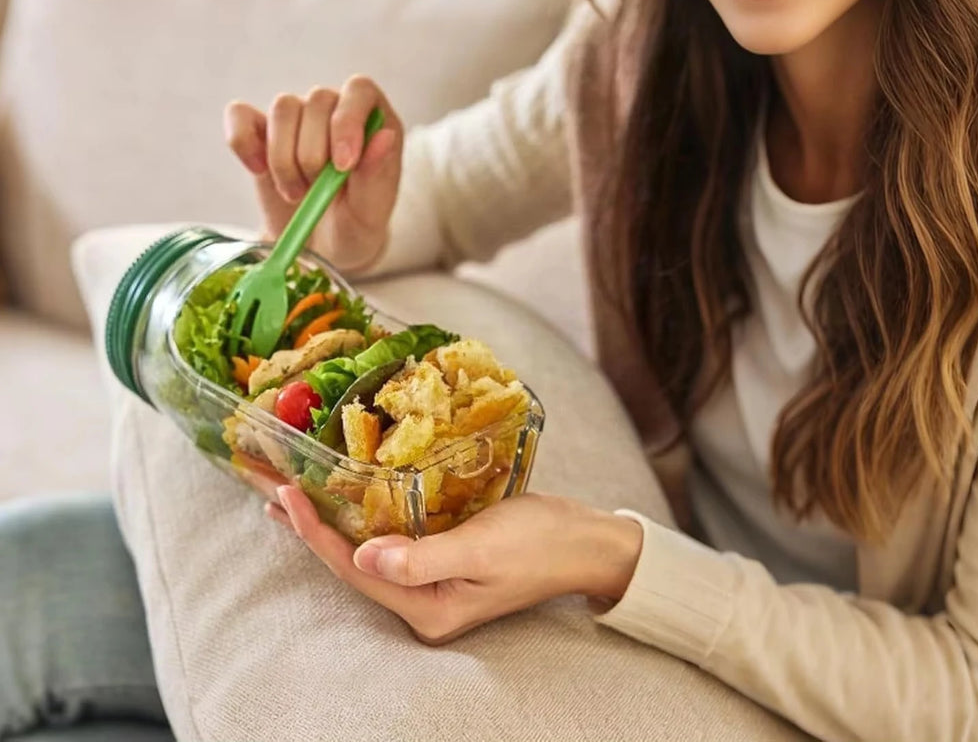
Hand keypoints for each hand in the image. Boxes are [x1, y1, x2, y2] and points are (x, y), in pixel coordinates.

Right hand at [224, 77, 402, 272]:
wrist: (321, 247)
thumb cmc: (355, 225)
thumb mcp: (371, 210)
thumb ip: (376, 174)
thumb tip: (385, 135)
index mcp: (374, 121)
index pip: (359, 90)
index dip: (347, 121)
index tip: (342, 166)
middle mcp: (336, 110)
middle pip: (317, 100)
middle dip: (313, 154)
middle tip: (317, 194)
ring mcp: (298, 119)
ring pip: (283, 108)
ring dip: (284, 158)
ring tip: (295, 194)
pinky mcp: (261, 134)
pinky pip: (240, 115)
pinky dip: (243, 141)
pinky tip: (256, 170)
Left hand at [267, 487, 643, 643]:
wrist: (584, 543)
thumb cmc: (539, 543)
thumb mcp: (482, 548)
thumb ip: (423, 556)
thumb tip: (363, 557)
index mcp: (427, 609)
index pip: (355, 570)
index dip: (316, 533)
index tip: (286, 494)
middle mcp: (422, 603)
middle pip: (351, 565)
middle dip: (310, 529)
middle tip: (271, 491)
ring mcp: (432, 584)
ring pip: (365, 552)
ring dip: (329, 523)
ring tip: (290, 500)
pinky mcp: (441, 562)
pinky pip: (389, 541)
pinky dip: (361, 518)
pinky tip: (349, 501)